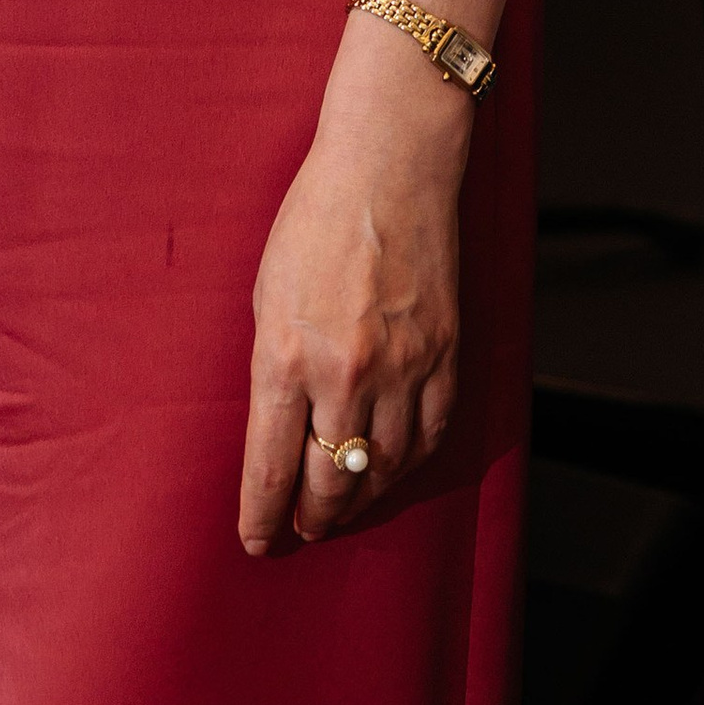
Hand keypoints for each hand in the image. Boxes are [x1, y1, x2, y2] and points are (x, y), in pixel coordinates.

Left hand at [239, 14, 471, 549]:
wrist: (391, 163)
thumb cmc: (317, 218)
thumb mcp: (268, 296)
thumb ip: (274, 368)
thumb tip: (280, 432)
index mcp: (286, 358)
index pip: (271, 472)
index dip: (262, 520)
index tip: (258, 541)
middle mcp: (345, 372)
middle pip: (330, 484)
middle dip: (311, 519)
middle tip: (301, 528)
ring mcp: (402, 364)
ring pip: (384, 469)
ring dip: (360, 498)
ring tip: (344, 506)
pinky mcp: (445, 349)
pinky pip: (431, 431)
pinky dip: (410, 461)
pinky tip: (393, 465)